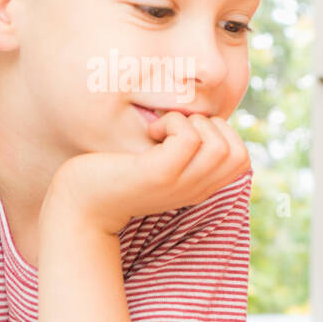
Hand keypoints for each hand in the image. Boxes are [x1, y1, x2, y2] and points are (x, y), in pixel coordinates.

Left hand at [45, 112, 250, 233]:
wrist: (80, 205)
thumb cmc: (114, 176)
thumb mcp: (159, 165)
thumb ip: (183, 152)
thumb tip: (199, 116)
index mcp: (201, 187)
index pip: (242, 159)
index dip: (223, 134)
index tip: (186, 134)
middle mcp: (196, 189)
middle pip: (238, 152)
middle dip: (211, 126)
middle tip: (173, 130)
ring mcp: (180, 184)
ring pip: (219, 145)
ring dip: (192, 123)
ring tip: (160, 129)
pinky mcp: (158, 175)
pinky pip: (188, 138)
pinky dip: (173, 123)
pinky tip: (150, 131)